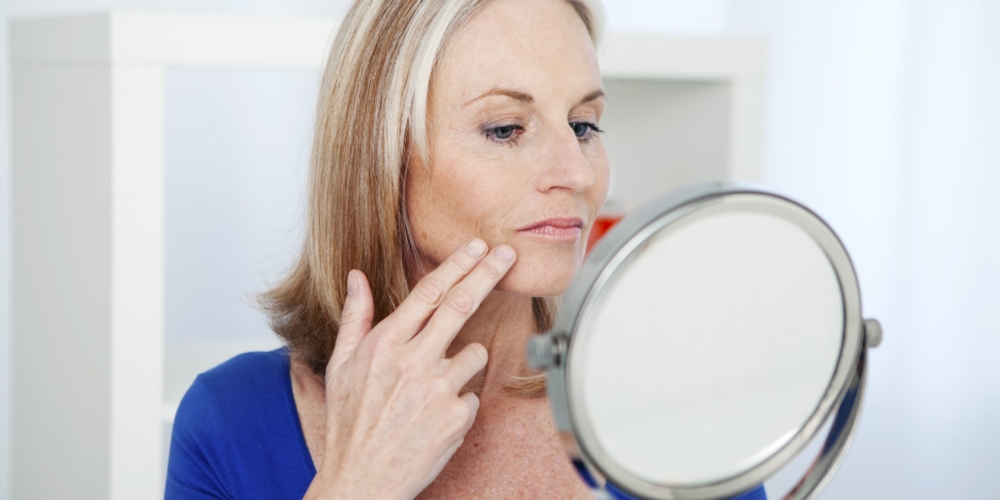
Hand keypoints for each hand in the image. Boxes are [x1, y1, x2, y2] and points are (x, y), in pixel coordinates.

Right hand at [304, 239, 516, 499]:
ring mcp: (436, 389)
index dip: (457, 265)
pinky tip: (433, 418)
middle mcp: (412, 361)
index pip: (429, 293)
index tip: (477, 246)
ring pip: (474, 353)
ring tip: (430, 391)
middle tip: (508, 255)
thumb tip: (356, 276)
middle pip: (462, 306)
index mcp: (384, 345)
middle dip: (488, 274)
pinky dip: (459, 402)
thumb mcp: (340, 365)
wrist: (361, 480)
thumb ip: (355, 317)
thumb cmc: (349, 423)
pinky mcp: (455, 417)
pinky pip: (472, 394)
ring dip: (463, 362)